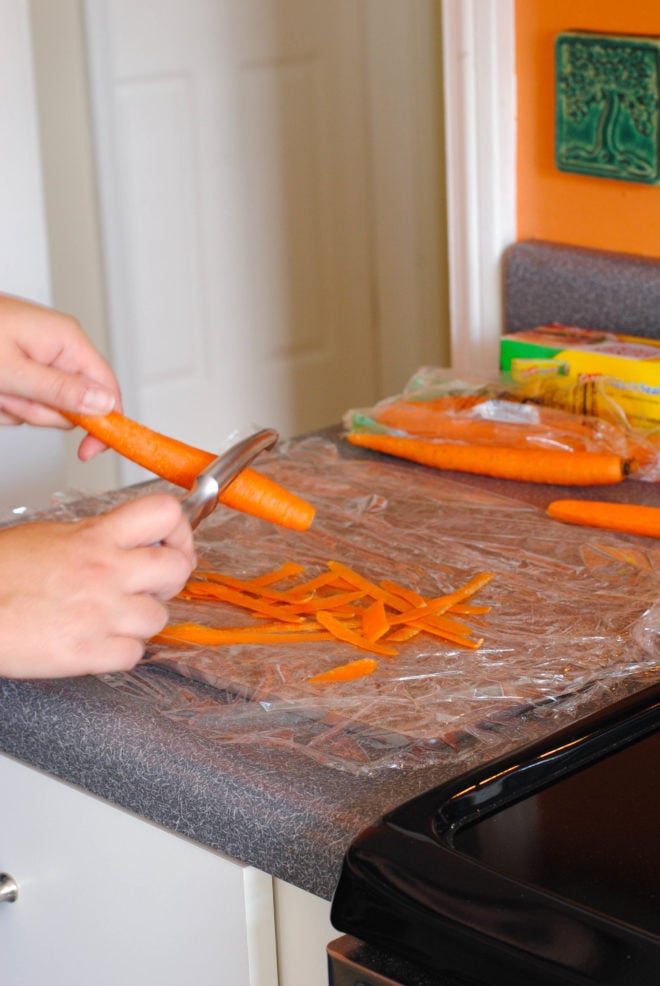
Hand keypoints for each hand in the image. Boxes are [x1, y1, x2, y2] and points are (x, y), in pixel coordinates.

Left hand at [0, 294, 120, 459]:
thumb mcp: (11, 371)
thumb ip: (60, 391)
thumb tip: (104, 405)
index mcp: (67, 340)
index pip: (108, 391)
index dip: (104, 424)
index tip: (88, 451)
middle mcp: (59, 348)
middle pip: (74, 406)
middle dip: (38, 411)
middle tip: (9, 395)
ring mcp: (40, 359)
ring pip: (45, 408)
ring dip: (15, 408)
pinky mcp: (22, 369)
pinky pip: (24, 403)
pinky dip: (3, 404)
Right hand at [0, 494, 195, 678]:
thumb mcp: (50, 536)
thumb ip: (96, 537)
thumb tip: (126, 541)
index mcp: (96, 537)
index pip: (165, 513)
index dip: (179, 529)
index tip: (171, 541)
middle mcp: (106, 572)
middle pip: (177, 568)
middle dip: (169, 578)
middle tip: (151, 583)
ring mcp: (101, 614)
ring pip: (160, 617)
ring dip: (141, 619)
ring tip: (113, 616)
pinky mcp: (89, 653)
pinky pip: (135, 654)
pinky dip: (122, 651)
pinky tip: (100, 641)